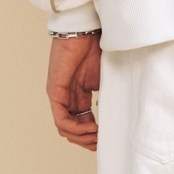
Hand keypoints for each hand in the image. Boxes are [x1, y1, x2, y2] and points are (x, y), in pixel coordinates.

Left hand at [46, 35, 100, 151]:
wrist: (85, 28)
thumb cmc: (96, 46)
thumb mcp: (105, 76)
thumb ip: (107, 94)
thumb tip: (119, 113)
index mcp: (78, 93)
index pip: (82, 121)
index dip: (92, 134)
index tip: (105, 139)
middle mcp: (66, 97)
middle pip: (72, 129)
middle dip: (86, 140)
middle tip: (100, 144)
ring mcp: (59, 95)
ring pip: (65, 128)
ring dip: (81, 137)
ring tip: (97, 137)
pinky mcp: (55, 92)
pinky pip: (61, 119)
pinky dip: (76, 128)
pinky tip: (92, 127)